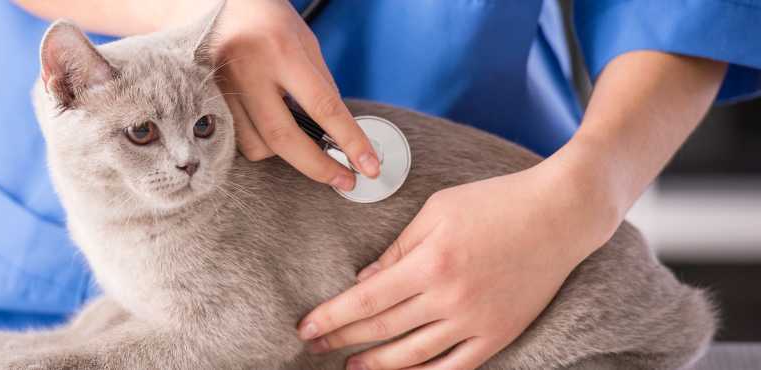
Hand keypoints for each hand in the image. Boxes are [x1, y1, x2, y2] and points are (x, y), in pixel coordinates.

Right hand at [210, 0, 379, 189]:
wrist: (221, 2)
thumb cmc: (269, 20)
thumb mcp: (306, 44)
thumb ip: (320, 88)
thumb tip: (337, 136)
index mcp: (281, 51)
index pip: (323, 106)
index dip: (349, 141)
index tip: (367, 166)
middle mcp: (248, 70)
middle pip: (283, 138)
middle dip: (318, 167)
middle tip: (344, 180)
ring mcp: (222, 87)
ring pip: (257, 145)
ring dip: (284, 153)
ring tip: (298, 140)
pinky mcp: (207, 100)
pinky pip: (237, 140)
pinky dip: (260, 144)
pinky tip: (270, 131)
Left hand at [297, 163, 620, 369]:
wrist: (560, 215)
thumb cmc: (494, 202)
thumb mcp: (436, 211)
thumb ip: (397, 249)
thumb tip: (364, 282)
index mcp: (430, 263)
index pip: (367, 301)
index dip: (332, 317)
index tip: (305, 328)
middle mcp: (451, 298)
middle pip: (383, 330)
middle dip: (343, 339)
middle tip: (315, 346)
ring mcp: (477, 321)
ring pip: (414, 355)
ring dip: (377, 365)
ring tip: (351, 366)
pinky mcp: (499, 334)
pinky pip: (455, 367)